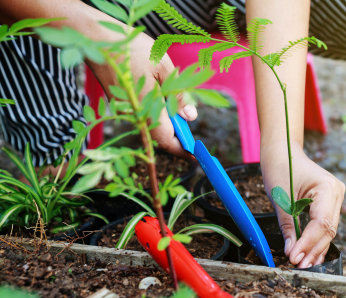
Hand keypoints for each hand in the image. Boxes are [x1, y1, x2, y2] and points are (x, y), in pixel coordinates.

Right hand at [86, 31, 195, 156]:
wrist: (94, 38)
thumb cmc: (132, 49)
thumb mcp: (164, 68)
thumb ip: (179, 95)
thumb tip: (191, 117)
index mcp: (147, 109)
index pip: (167, 140)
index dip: (182, 149)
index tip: (195, 154)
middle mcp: (134, 115)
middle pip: (159, 136)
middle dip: (176, 136)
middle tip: (189, 128)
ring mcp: (125, 110)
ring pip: (150, 126)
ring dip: (166, 123)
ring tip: (177, 110)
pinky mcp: (119, 103)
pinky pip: (141, 115)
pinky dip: (155, 112)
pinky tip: (161, 96)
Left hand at [261, 150, 344, 267]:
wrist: (283, 152)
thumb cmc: (281, 169)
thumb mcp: (281, 200)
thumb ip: (288, 227)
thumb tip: (292, 253)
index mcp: (327, 188)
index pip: (321, 223)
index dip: (308, 243)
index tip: (295, 257)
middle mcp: (337, 193)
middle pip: (328, 229)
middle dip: (313, 249)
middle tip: (299, 266)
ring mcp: (336, 197)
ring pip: (329, 230)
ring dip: (316, 248)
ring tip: (304, 265)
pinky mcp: (330, 203)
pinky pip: (326, 225)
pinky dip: (317, 240)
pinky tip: (311, 256)